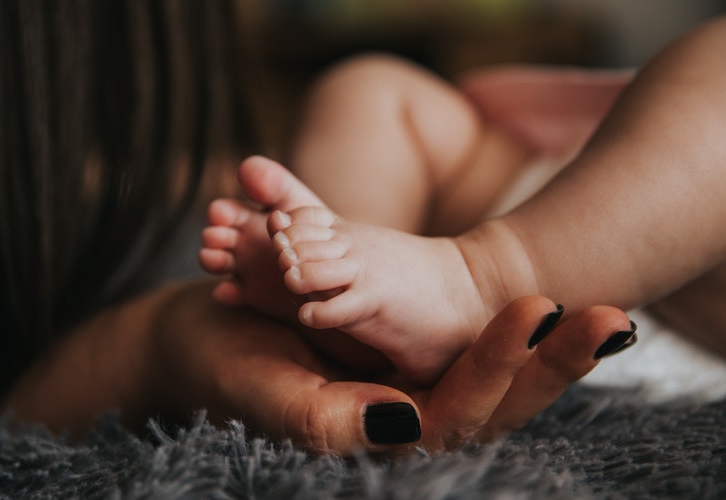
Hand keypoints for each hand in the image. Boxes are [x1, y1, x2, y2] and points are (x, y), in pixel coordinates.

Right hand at [155, 284, 633, 453]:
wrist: (202, 340)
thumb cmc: (225, 370)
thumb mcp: (269, 393)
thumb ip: (328, 420)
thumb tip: (409, 419)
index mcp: (377, 436)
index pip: (459, 415)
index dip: (502, 365)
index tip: (538, 310)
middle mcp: (404, 420)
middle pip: (497, 404)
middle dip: (553, 365)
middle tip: (613, 321)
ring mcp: (408, 388)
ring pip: (493, 377)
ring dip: (550, 349)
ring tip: (608, 316)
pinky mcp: (402, 359)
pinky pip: (467, 349)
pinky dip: (508, 328)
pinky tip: (548, 306)